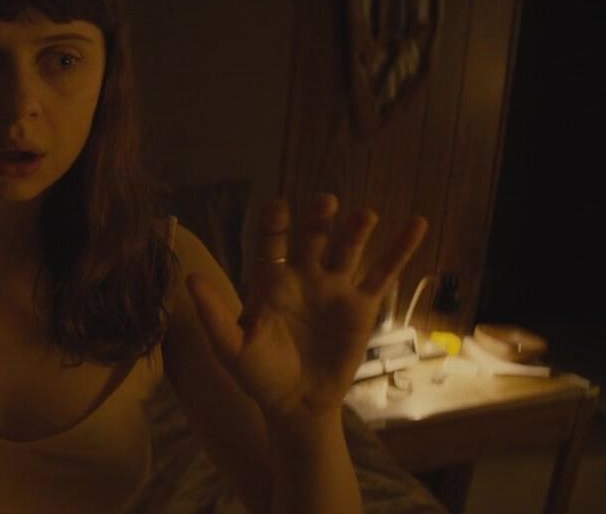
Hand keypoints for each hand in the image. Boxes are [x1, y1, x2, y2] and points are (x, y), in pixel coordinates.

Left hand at [187, 194, 426, 418]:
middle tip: (325, 202)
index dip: (275, 224)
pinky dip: (400, 249)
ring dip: (356, 230)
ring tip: (365, 215)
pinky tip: (416, 224)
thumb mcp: (231, 347)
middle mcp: (304, 276)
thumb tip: (189, 278)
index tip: (278, 207)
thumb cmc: (259, 374)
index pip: (272, 243)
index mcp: (271, 281)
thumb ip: (214, 313)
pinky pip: (383, 273)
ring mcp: (335, 288)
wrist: (297, 404)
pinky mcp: (363, 305)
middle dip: (318, 220)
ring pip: (348, 250)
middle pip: (313, 238)